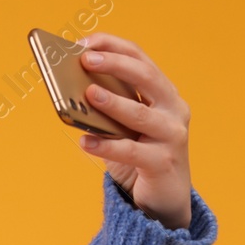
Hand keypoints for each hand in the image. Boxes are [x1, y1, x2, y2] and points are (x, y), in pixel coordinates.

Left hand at [76, 33, 193, 229]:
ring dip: (112, 102)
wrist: (162, 201)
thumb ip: (107, 109)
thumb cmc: (138, 157)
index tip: (84, 42)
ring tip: (87, 94)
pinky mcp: (162, 163)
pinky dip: (106, 146)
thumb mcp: (124, 128)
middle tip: (85, 59)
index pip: (141, 60)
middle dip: (114, 64)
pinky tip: (85, 143)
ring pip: (139, 114)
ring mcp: (172, 135)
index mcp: (164, 94)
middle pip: (145, 77)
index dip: (113, 47)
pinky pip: (130, 152)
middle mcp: (173, 109)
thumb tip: (70, 91)